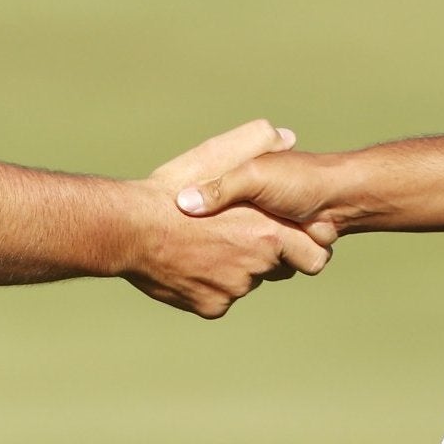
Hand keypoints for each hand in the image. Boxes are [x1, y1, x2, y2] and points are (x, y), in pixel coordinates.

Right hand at [125, 121, 332, 317]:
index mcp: (268, 233)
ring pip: (244, 281)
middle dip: (262, 253)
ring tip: (201, 242)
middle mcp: (256, 268)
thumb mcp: (218, 153)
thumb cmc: (174, 188)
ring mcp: (232, 291)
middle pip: (276, 269)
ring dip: (231, 266)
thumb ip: (257, 143)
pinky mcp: (211, 307)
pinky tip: (187, 261)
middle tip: (231, 231)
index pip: (314, 257)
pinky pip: (218, 297)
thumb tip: (286, 136)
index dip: (300, 245)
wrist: (129, 229)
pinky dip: (207, 283)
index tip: (282, 234)